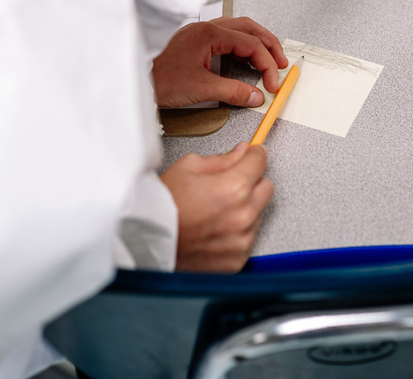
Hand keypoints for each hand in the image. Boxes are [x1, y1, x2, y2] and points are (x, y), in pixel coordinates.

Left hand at [152, 17, 287, 107]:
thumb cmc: (158, 78)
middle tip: (282, 63)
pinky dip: (242, 45)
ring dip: (256, 42)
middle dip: (269, 45)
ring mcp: (200, 32)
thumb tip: (256, 96)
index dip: (267, 64)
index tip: (273, 82)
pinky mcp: (195, 41)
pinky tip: (244, 58)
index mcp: (210, 33)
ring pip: (239, 29)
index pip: (251, 44)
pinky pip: (227, 36)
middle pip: (249, 28)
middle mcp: (206, 28)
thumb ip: (233, 91)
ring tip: (269, 58)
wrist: (135, 79)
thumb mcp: (201, 88)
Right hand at [161, 144, 274, 272]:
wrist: (146, 241)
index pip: (259, 162)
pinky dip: (237, 233)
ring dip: (245, 209)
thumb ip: (222, 159)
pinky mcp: (237, 260)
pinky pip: (248, 239)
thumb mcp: (188, 167)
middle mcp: (243, 216)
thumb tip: (240, 152)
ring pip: (258, 215)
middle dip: (252, 181)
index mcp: (234, 188)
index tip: (254, 153)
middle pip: (266, 188)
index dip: (255, 154)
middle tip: (231, 182)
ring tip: (215, 210)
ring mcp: (241, 241)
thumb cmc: (162, 207)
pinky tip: (215, 228)